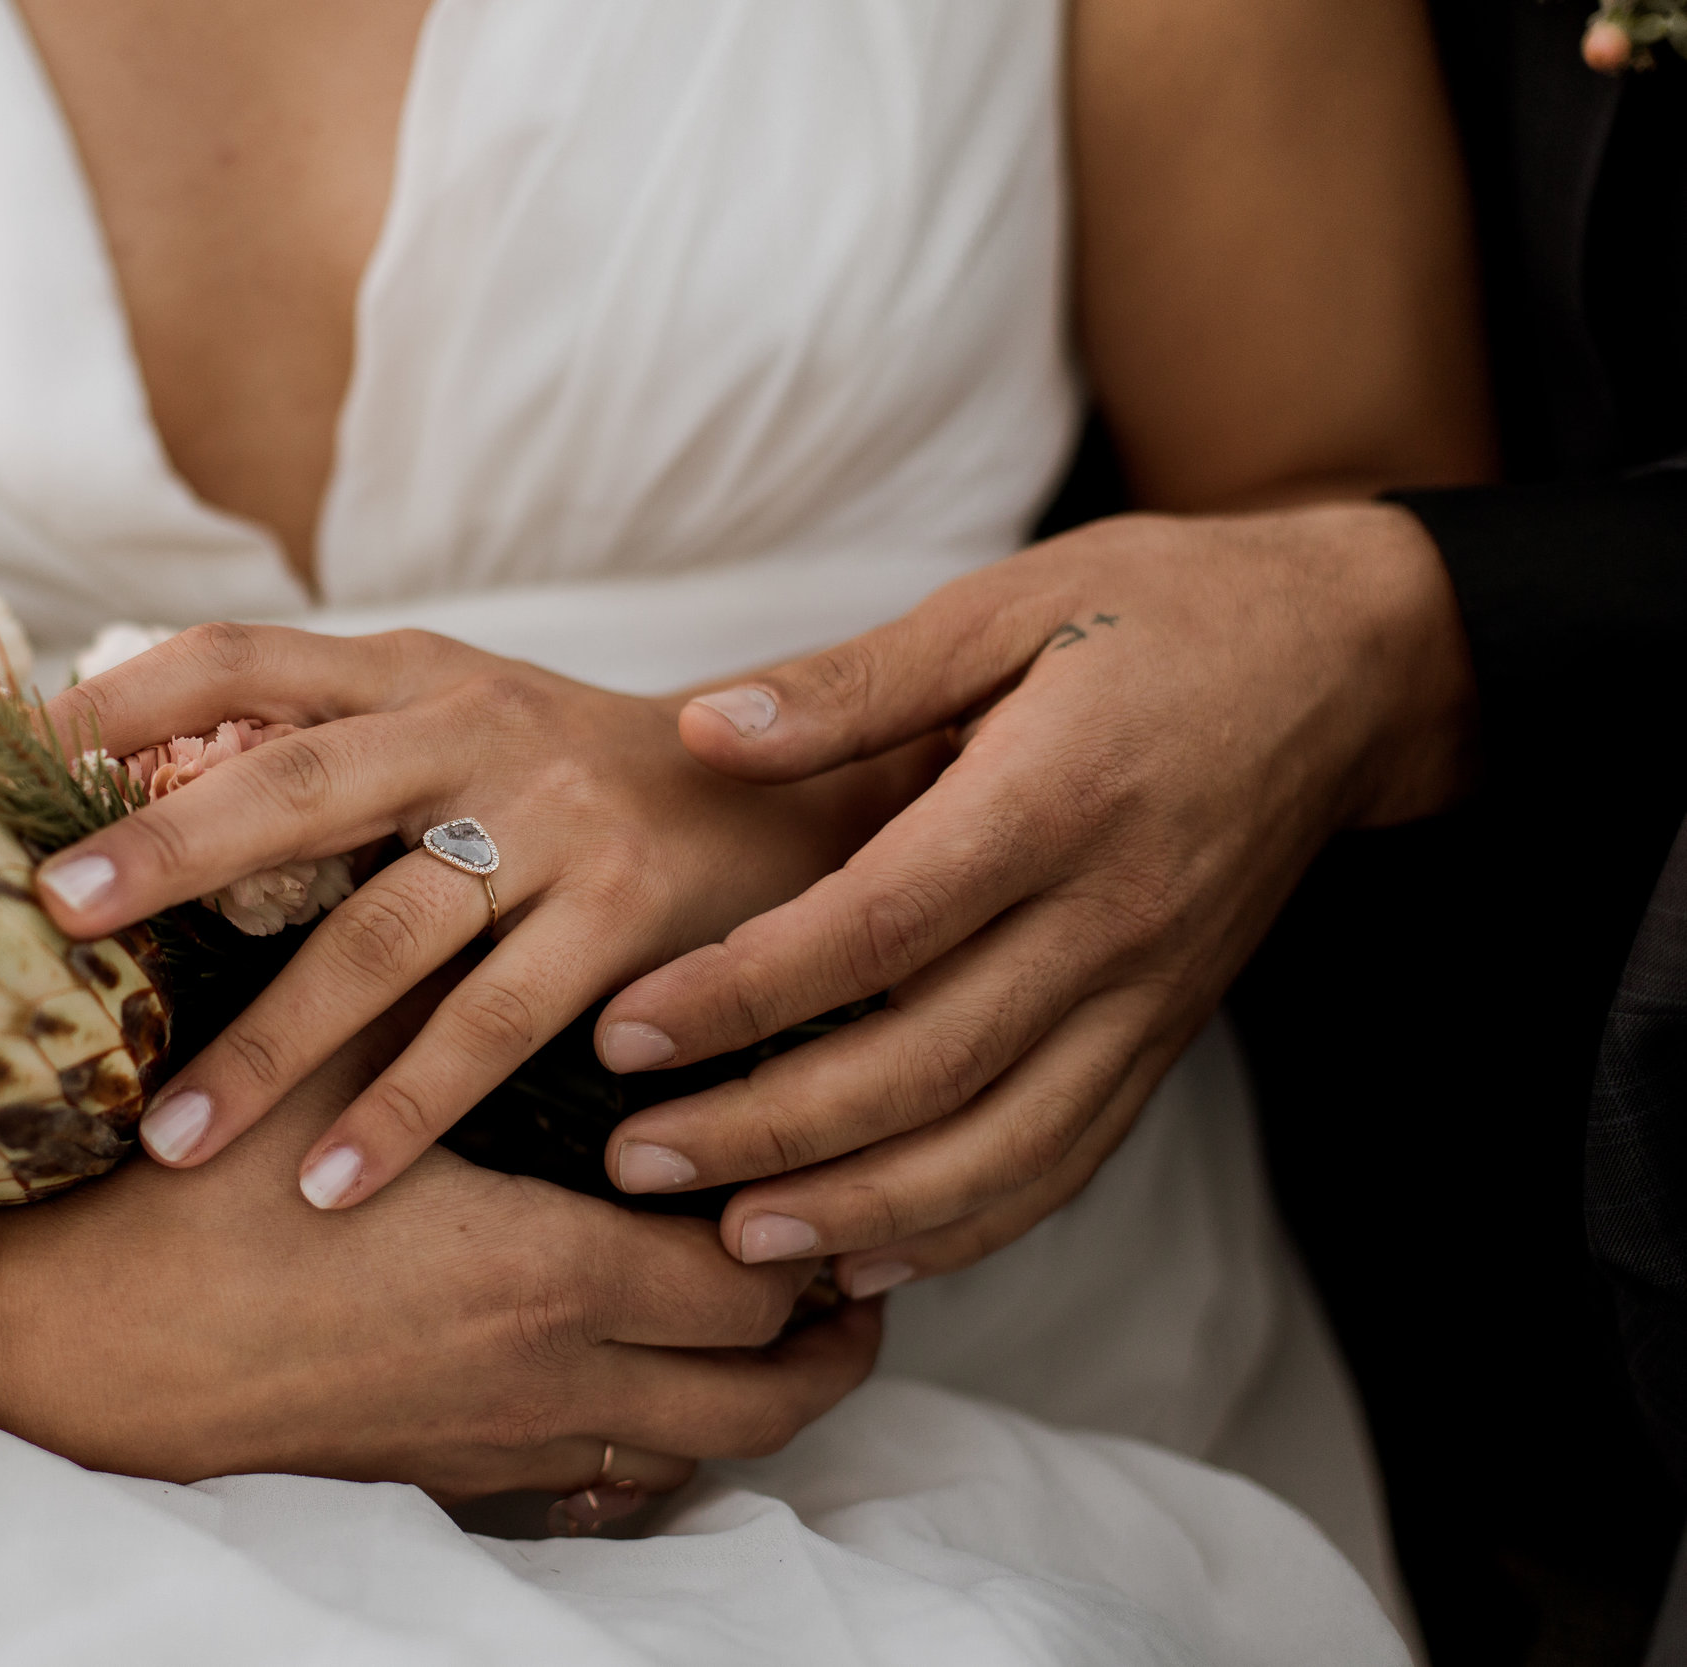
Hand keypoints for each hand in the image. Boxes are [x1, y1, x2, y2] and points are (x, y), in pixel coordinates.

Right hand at [0, 1002, 881, 1508]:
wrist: (67, 1352)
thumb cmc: (184, 1206)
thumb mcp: (314, 1075)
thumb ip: (423, 999)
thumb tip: (500, 901)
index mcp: (542, 1271)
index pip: (750, 1274)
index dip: (806, 1226)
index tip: (820, 1165)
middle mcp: (548, 1376)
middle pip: (766, 1388)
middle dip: (827, 1326)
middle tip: (842, 1249)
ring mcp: (501, 1442)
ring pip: (696, 1452)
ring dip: (751, 1389)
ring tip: (766, 1311)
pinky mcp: (445, 1476)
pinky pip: (602, 1483)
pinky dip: (652, 1438)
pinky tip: (634, 1371)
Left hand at [29, 624, 939, 1211]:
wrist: (800, 793)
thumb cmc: (584, 779)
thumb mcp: (465, 719)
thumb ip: (338, 744)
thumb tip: (149, 801)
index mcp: (417, 674)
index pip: (248, 655)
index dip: (133, 693)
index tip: (23, 753)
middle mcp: (475, 730)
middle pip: (293, 782)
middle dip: (166, 851)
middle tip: (53, 922)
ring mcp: (554, 821)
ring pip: (385, 934)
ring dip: (270, 1043)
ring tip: (168, 1138)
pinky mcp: (625, 914)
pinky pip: (495, 1024)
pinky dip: (409, 1107)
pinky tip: (333, 1180)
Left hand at [593, 502, 1477, 1282]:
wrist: (1350, 666)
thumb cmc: (1157, 613)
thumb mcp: (1004, 604)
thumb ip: (851, 684)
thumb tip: (703, 731)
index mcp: (1054, 799)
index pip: (877, 928)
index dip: (744, 993)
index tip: (625, 1032)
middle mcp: (1109, 920)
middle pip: (924, 1065)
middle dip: (769, 1131)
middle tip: (636, 1164)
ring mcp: (1148, 998)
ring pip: (998, 1147)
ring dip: (860, 1211)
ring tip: (732, 1246)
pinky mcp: (1165, 1041)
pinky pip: (1064, 1162)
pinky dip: (965, 1227)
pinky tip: (864, 1259)